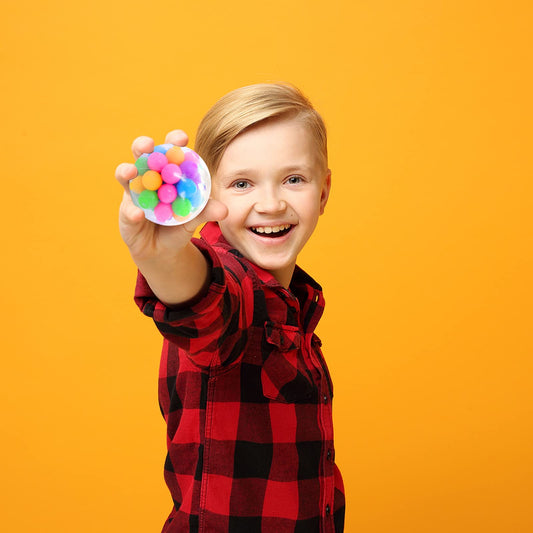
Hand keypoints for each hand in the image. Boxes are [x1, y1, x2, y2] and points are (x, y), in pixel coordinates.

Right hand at [115, 130, 227, 263]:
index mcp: (167, 172)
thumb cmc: (179, 224)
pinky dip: (132, 211)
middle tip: (148, 145)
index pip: (169, 151)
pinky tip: (138, 214)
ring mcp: (134, 193)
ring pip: (125, 175)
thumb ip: (207, 211)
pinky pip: (128, 209)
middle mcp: (148, 177)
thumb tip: (224, 209)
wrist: (165, 250)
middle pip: (142, 154)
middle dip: (143, 145)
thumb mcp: (194, 216)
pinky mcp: (126, 212)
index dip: (174, 141)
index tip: (182, 138)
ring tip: (132, 170)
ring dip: (127, 170)